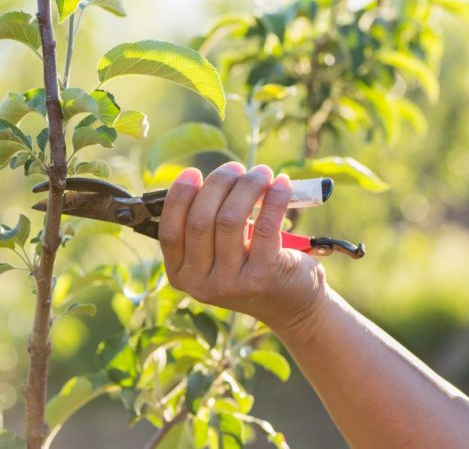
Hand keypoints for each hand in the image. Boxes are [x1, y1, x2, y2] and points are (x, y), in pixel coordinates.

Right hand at [158, 162, 327, 331]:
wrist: (292, 306)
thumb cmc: (252, 268)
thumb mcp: (218, 255)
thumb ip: (205, 226)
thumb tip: (208, 178)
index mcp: (182, 276)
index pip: (170, 230)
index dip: (179, 196)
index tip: (193, 172)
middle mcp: (201, 284)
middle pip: (201, 219)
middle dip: (219, 184)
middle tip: (237, 168)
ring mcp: (232, 283)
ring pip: (230, 219)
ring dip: (248, 186)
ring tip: (261, 173)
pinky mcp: (264, 276)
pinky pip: (265, 225)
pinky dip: (275, 198)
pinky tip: (282, 185)